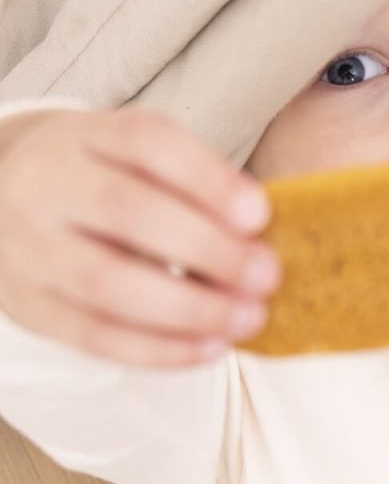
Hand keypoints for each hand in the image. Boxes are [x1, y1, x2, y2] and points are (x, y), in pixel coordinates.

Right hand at [0, 107, 279, 366]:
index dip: (208, 179)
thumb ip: (195, 184)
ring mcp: (31, 247)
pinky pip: (95, 335)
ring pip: (107, 283)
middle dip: (208, 249)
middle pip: (127, 212)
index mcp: (89, 135)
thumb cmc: (106, 176)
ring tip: (248, 317)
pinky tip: (211, 347)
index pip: (149, 143)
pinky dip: (159, 348)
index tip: (259, 215)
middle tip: (266, 275)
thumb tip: (259, 235)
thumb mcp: (139, 156)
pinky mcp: (31, 305)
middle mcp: (50, 184)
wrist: (3, 195)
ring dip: (190, 308)